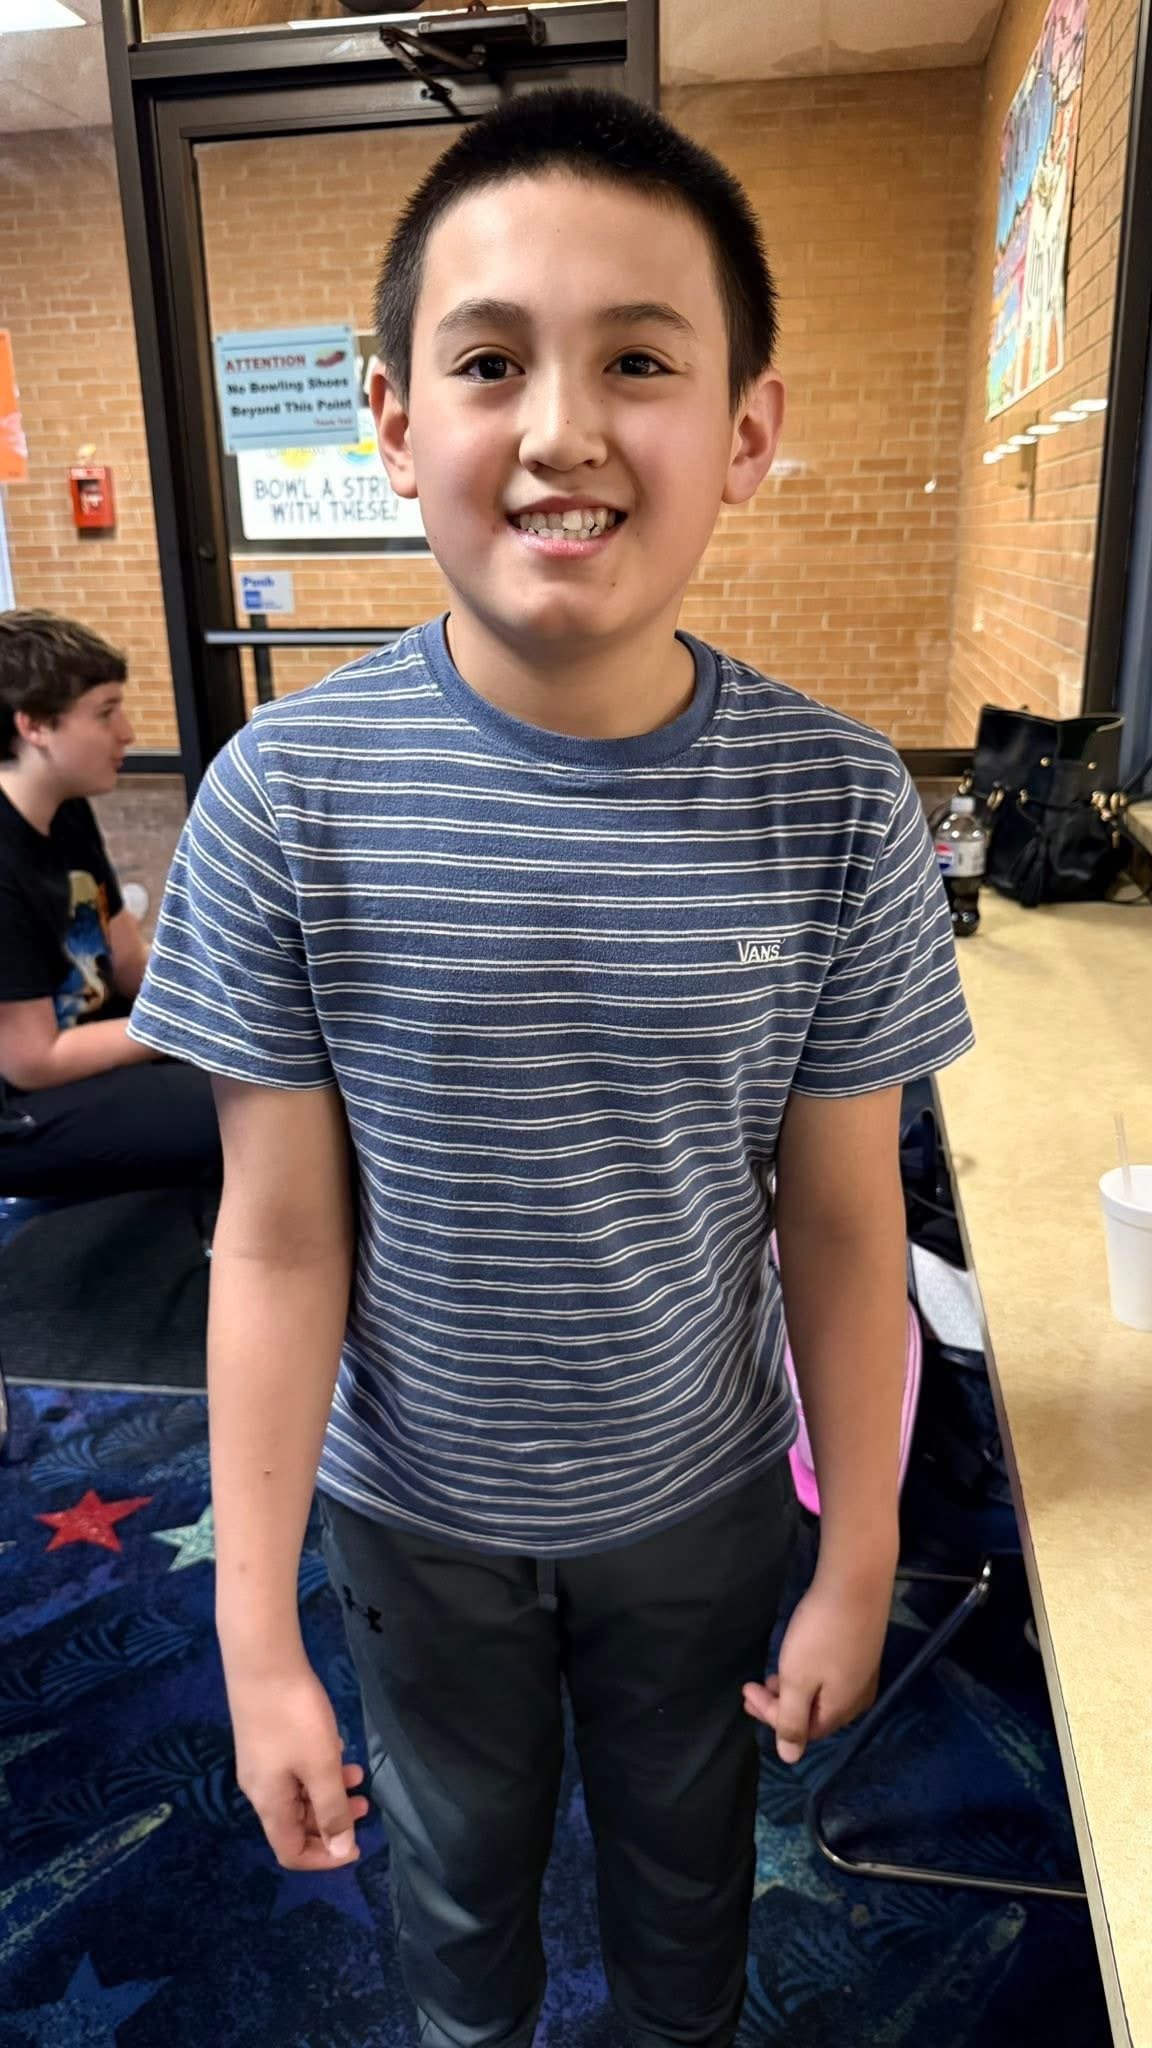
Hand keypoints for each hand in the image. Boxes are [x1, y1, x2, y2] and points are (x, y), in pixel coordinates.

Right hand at [226, 1655, 371, 1868]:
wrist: (263, 1661)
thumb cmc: (294, 1718)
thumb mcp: (321, 1767)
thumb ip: (332, 1810)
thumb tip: (340, 1851)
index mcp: (269, 1803)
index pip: (291, 1852)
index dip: (323, 1858)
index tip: (355, 1845)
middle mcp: (260, 1789)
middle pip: (295, 1825)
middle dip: (332, 1821)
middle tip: (364, 1805)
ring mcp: (261, 1762)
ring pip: (298, 1794)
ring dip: (329, 1791)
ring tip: (357, 1774)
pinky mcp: (266, 1738)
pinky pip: (295, 1769)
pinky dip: (318, 1768)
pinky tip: (336, 1746)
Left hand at [742, 1565, 894, 1763]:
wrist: (855, 1583)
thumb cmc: (821, 1634)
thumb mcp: (798, 1680)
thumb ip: (792, 1721)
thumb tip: (790, 1760)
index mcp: (842, 1710)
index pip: (803, 1731)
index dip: (772, 1717)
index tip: (747, 1692)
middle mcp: (858, 1698)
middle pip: (814, 1715)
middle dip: (779, 1706)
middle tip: (751, 1690)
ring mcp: (863, 1673)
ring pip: (822, 1695)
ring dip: (791, 1690)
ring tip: (768, 1676)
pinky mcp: (862, 1651)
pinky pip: (831, 1677)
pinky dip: (808, 1676)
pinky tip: (795, 1661)